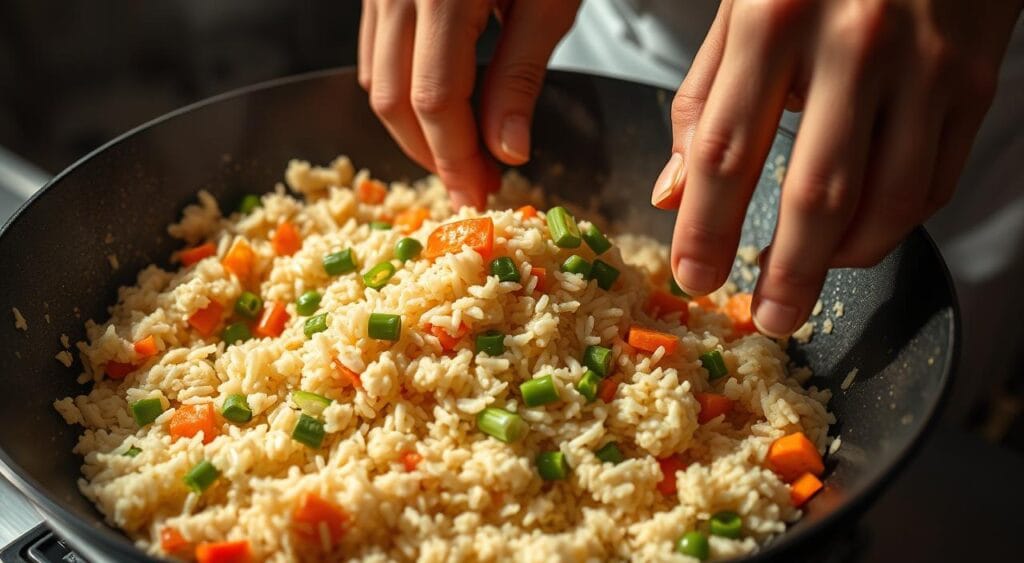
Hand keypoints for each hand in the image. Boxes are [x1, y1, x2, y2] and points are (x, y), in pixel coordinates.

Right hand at [358, 0, 579, 208]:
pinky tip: (442, 109)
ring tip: (462, 152)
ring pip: (377, 82)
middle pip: (395, 99)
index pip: (436, 99)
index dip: (456, 157)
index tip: (479, 192)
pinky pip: (374, 55)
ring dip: (414, 130)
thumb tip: (508, 152)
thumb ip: (521, 75)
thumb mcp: (549, 4)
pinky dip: (402, 93)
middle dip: (433, 154)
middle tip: (474, 183)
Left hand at [652, 0, 1021, 336]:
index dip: (704, 229)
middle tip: (766, 319)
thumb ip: (703, 99)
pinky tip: (857, 234)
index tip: (693, 278)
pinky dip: (893, 224)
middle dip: (784, 274)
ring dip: (843, 260)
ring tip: (807, 280)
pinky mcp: (975, 81)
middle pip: (813, 194)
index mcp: (773, 18)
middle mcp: (853, 43)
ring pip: (887, 201)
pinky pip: (933, 181)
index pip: (726, 152)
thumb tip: (674, 193)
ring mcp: (924, 64)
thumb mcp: (739, 7)